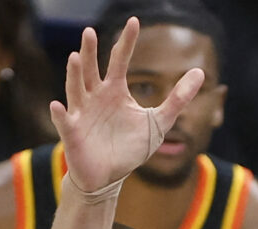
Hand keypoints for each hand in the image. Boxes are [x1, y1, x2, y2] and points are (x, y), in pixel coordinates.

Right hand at [50, 20, 203, 196]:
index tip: (134, 21)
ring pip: (76, 89)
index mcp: (115, 90)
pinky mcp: (73, 134)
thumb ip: (178, 98)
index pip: (119, 59)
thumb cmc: (129, 148)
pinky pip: (64, 122)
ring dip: (74, 74)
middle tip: (90, 32)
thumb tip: (200, 72)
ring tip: (75, 57)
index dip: (126, 41)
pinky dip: (59, 114)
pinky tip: (57, 105)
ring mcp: (82, 113)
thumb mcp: (159, 122)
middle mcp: (95, 96)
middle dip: (90, 51)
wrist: (109, 177)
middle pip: (91, 69)